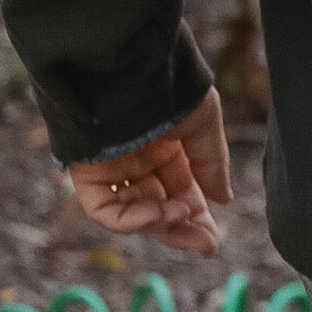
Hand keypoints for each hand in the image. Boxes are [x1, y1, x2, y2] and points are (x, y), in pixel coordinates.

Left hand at [67, 87, 231, 257]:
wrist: (131, 66)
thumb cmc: (171, 86)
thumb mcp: (203, 121)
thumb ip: (212, 162)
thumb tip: (223, 199)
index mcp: (165, 143)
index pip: (180, 189)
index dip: (196, 215)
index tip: (211, 240)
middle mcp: (138, 158)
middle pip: (158, 205)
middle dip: (181, 227)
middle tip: (204, 245)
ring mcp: (113, 168)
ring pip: (135, 212)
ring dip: (160, 222)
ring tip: (180, 215)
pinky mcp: (88, 174)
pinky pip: (107, 210)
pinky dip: (132, 220)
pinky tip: (158, 214)